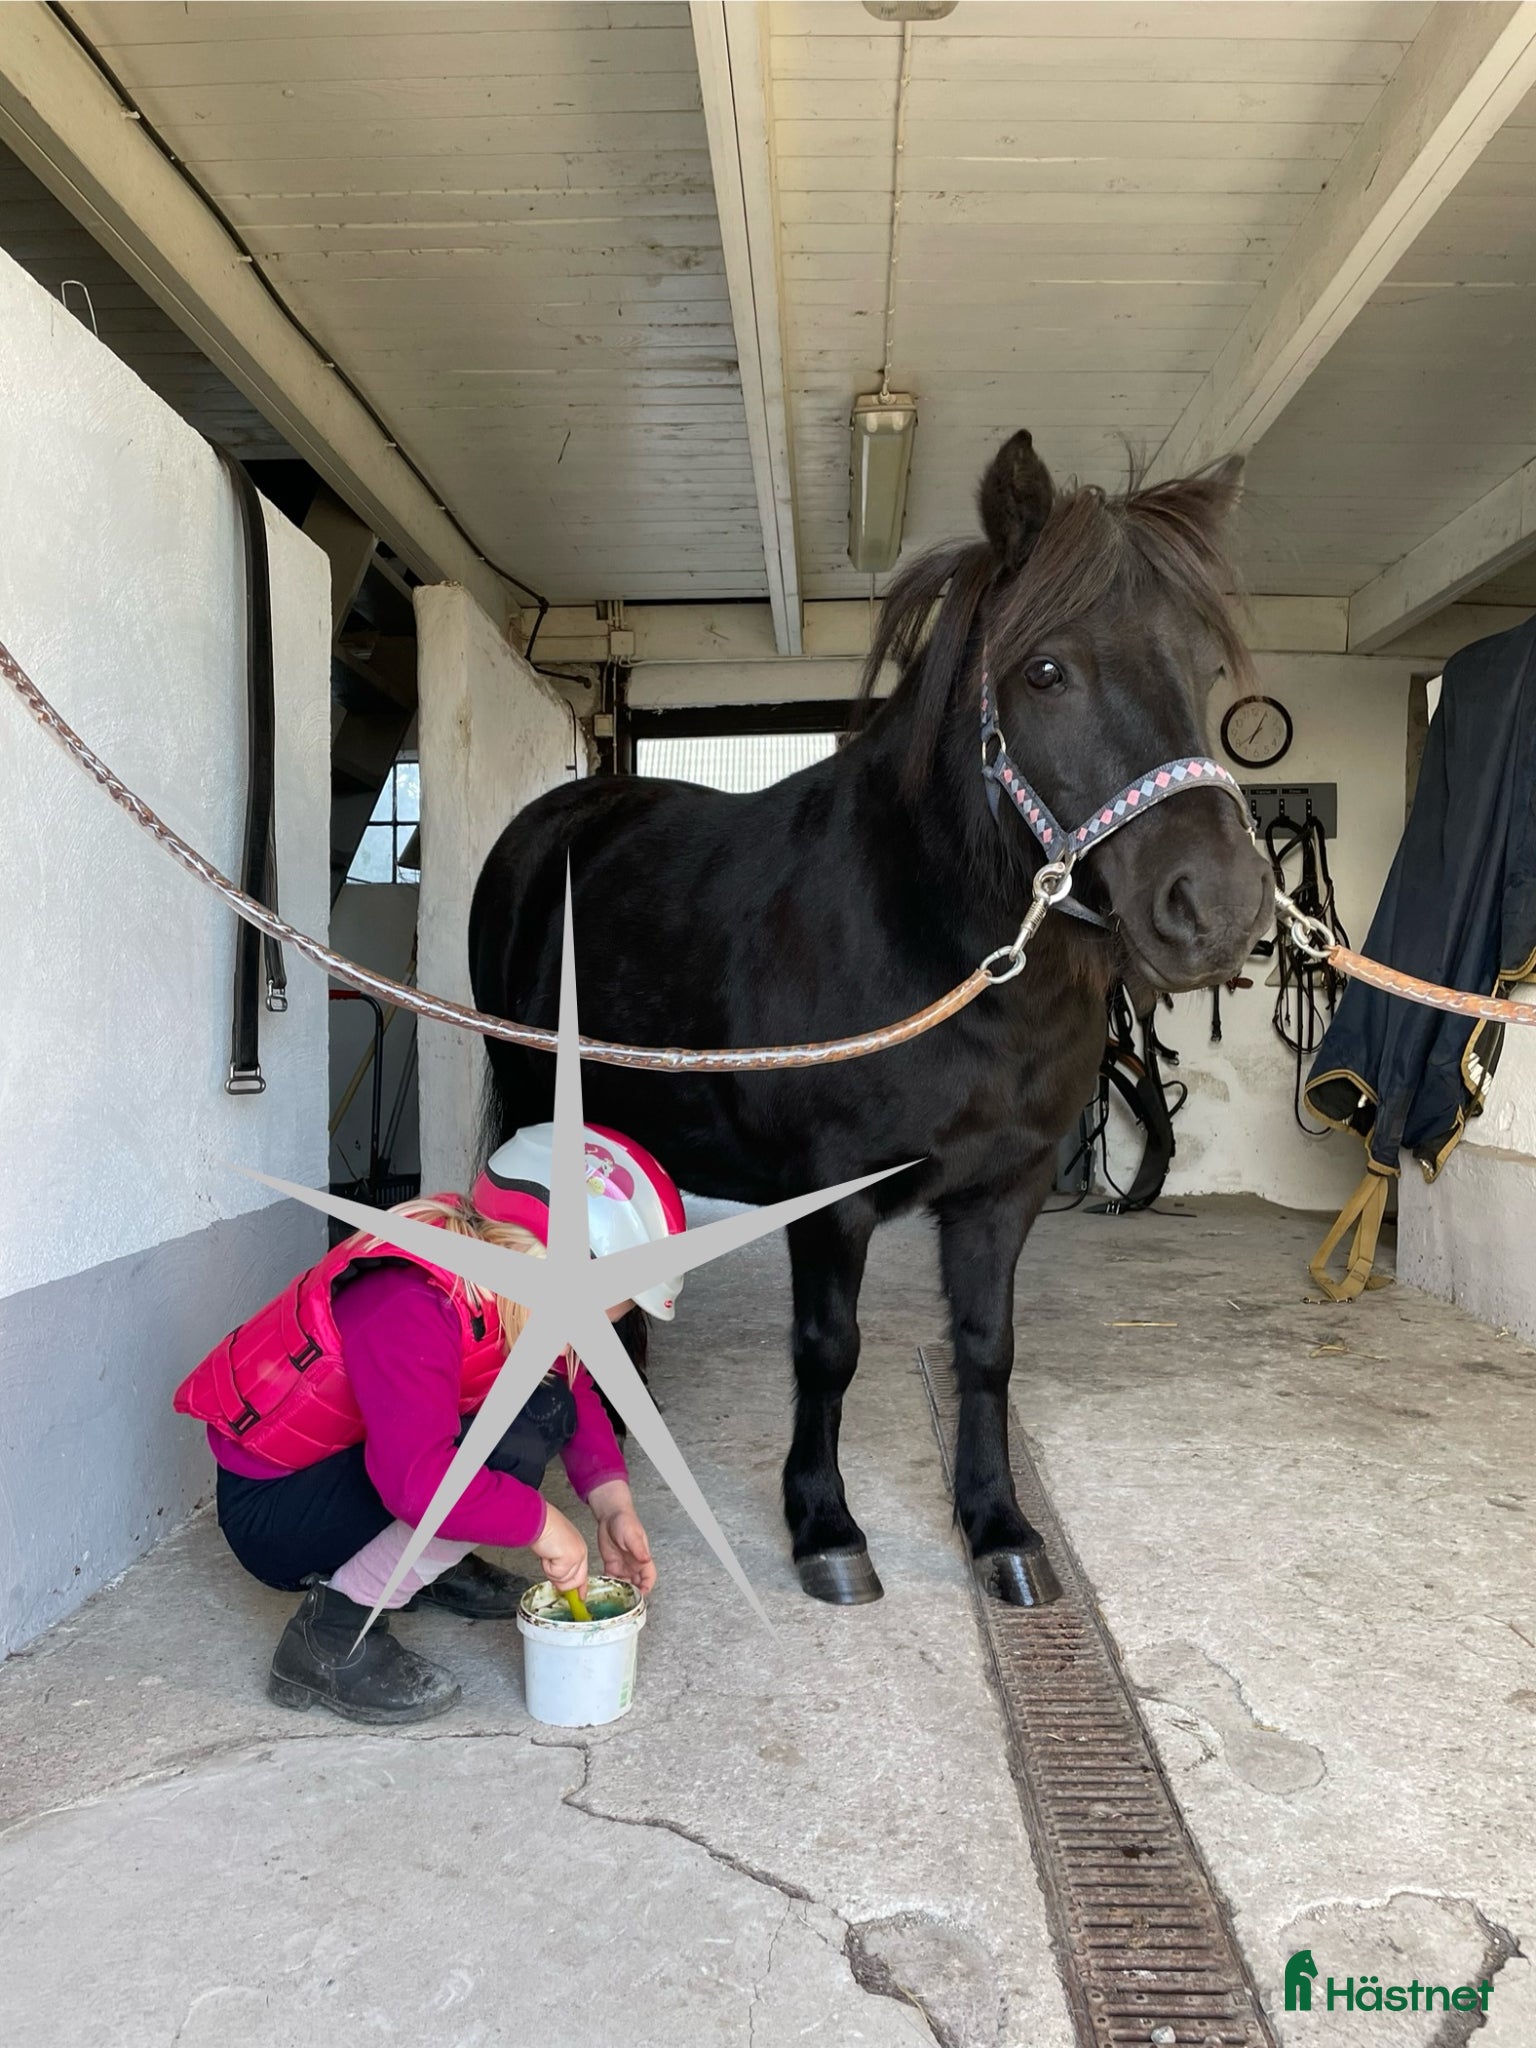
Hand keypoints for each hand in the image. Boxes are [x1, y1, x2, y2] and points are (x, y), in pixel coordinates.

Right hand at [532, 1503, 589, 1593]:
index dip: (581, 1588)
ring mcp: (577, 1557)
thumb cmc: (544, 1529)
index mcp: (578, 1549)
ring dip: (550, 1571)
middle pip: (575, 1582)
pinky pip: (556, 1575)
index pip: (583, 1573)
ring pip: (564, 1581)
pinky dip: (548, 1567)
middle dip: (559, 1579)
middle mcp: (581, 1552)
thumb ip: (560, 1565)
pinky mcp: (570, 1560)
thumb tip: (559, 1583)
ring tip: (548, 1554)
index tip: (581, 1597)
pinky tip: (547, 1554)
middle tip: (549, 1563)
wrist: (540, 1521)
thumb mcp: (555, 1550)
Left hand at [589, 1480, 656, 1594]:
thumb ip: (638, 1548)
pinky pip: (610, 1580)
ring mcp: (622, 1566)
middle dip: (631, 1595)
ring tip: (610, 1599)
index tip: (639, 1596)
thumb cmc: (625, 1521)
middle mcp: (633, 1565)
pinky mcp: (611, 1565)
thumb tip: (646, 1560)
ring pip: (623, 1585)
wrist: (609, 1515)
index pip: (649, 1578)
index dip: (646, 1588)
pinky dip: (607, 1586)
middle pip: (636, 1585)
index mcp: (642, 1559)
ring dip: (618, 1592)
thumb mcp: (632, 1535)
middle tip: (622, 1603)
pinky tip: (601, 1590)